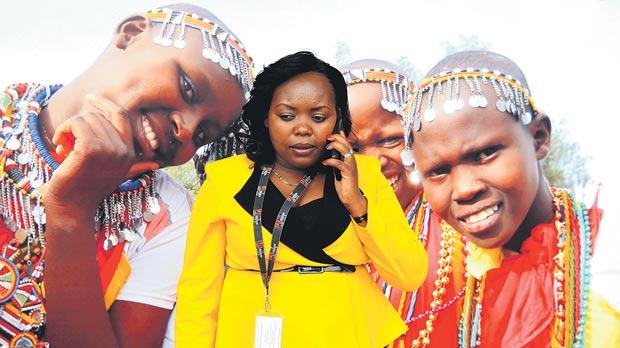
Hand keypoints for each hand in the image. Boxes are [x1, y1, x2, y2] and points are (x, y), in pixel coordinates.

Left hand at [44, 95, 144, 217]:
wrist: (72, 208)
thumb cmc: (87, 190)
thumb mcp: (115, 174)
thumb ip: (135, 166)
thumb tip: (156, 164)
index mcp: (130, 153)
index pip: (121, 115)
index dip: (106, 104)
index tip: (90, 98)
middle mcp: (123, 150)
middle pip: (100, 116)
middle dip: (80, 123)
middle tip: (66, 139)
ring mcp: (108, 149)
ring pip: (87, 118)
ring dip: (69, 129)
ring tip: (63, 146)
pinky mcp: (90, 149)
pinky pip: (76, 124)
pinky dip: (63, 130)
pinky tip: (59, 146)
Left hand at [322, 131, 366, 216]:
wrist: (351, 198)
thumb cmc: (345, 185)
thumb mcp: (338, 171)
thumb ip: (336, 162)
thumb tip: (331, 155)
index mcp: (350, 160)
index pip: (347, 144)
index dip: (341, 137)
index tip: (332, 133)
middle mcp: (352, 161)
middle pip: (347, 144)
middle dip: (338, 138)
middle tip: (328, 136)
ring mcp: (351, 167)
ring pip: (346, 151)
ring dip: (336, 146)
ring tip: (328, 147)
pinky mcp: (349, 173)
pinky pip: (340, 164)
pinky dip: (331, 162)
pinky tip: (325, 162)